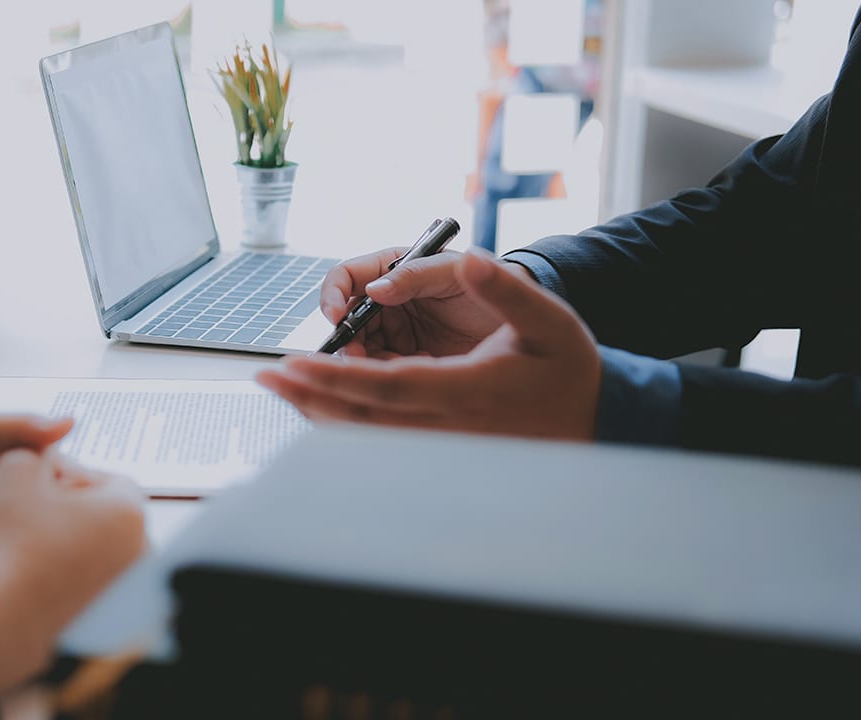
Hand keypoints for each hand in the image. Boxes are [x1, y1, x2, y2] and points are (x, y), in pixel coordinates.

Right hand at [0, 446, 145, 693]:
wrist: (1, 615)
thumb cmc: (9, 541)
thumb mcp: (14, 468)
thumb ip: (37, 448)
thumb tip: (50, 452)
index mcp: (129, 509)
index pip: (110, 480)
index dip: (73, 480)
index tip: (45, 490)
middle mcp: (141, 548)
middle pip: (112, 515)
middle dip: (80, 510)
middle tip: (40, 516)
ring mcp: (131, 585)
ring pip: (105, 548)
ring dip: (78, 541)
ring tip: (38, 544)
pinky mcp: (115, 613)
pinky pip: (97, 580)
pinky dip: (76, 573)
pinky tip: (43, 573)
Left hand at [259, 250, 601, 440]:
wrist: (596, 417)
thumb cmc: (569, 366)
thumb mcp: (547, 318)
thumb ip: (506, 288)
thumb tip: (470, 259)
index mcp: (465, 392)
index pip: (383, 386)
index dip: (333, 376)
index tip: (293, 362)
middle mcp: (446, 426)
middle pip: (361, 420)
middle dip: (308, 398)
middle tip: (265, 379)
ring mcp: (442, 444)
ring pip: (367, 436)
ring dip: (319, 413)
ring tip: (283, 390)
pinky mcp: (440, 447)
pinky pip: (381, 439)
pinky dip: (345, 424)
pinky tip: (321, 407)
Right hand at [319, 247, 522, 357]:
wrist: (527, 320)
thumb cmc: (495, 283)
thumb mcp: (455, 273)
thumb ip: (417, 275)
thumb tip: (375, 288)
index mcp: (394, 269)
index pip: (348, 278)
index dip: (334, 295)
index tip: (336, 316)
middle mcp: (389, 301)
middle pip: (346, 319)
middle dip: (346, 337)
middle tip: (357, 355)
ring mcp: (397, 332)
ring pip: (360, 350)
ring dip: (367, 362)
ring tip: (398, 366)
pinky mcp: (409, 361)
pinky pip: (385, 373)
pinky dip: (393, 377)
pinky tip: (420, 372)